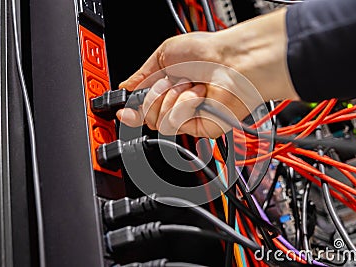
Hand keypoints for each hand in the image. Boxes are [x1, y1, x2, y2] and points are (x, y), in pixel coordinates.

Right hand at [117, 8, 298, 137]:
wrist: (233, 61)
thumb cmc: (207, 52)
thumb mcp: (164, 54)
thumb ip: (142, 74)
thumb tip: (125, 86)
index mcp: (168, 88)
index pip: (143, 108)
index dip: (131, 111)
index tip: (122, 111)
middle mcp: (177, 104)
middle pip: (147, 116)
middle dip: (155, 95)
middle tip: (172, 81)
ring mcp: (188, 118)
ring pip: (159, 121)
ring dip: (172, 98)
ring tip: (191, 85)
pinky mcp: (200, 128)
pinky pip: (176, 124)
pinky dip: (184, 105)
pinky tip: (199, 96)